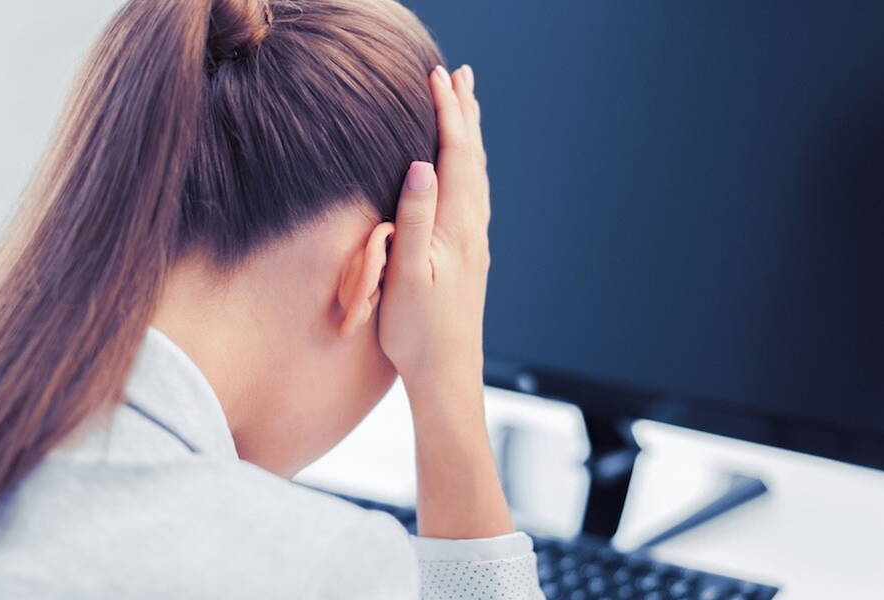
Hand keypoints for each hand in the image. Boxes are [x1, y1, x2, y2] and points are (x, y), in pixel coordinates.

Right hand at [378, 64, 511, 539]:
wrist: (447, 376)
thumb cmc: (418, 332)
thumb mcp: (406, 275)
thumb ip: (415, 218)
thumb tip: (422, 165)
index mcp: (456, 228)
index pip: (454, 157)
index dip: (447, 114)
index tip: (437, 77)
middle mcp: (472, 230)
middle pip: (473, 160)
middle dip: (465, 115)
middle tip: (461, 77)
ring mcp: (475, 245)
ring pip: (476, 177)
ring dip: (470, 139)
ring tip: (466, 112)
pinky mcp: (470, 259)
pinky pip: (474, 197)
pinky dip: (470, 169)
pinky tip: (466, 176)